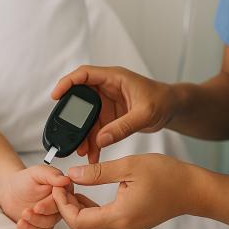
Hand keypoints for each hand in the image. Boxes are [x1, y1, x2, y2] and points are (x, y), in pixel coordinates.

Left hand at [0, 165, 70, 228]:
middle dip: (38, 219)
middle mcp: (57, 208)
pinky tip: (21, 228)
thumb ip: (51, 174)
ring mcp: (49, 219)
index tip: (38, 207)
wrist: (10, 190)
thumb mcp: (37, 172)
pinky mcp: (40, 228)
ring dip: (32, 228)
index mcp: (61, 193)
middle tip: (25, 213)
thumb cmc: (24, 181)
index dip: (49, 207)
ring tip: (21, 221)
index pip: (60, 205)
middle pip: (53, 219)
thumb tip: (65, 179)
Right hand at [52, 66, 173, 162]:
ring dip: (84, 135)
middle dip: (75, 120)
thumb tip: (101, 139)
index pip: (84, 74)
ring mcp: (107, 103)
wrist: (172, 108)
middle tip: (71, 136)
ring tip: (84, 152)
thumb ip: (123, 127)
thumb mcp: (145, 114)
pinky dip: (94, 141)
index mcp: (114, 77)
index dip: (67, 83)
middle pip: (81, 100)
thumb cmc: (162, 101)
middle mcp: (107, 88)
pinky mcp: (110, 116)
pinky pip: (97, 129)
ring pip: (88, 118)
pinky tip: (94, 154)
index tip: (55, 96)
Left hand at [53, 154, 198, 228]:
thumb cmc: (167, 176)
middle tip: (61, 186)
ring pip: (89, 228)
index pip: (77, 221)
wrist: (192, 190)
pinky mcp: (129, 226)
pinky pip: (100, 224)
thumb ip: (98, 172)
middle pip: (80, 228)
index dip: (61, 204)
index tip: (58, 185)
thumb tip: (72, 174)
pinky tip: (85, 193)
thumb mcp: (130, 166)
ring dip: (75, 210)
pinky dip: (88, 211)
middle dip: (65, 208)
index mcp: (119, 217)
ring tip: (71, 186)